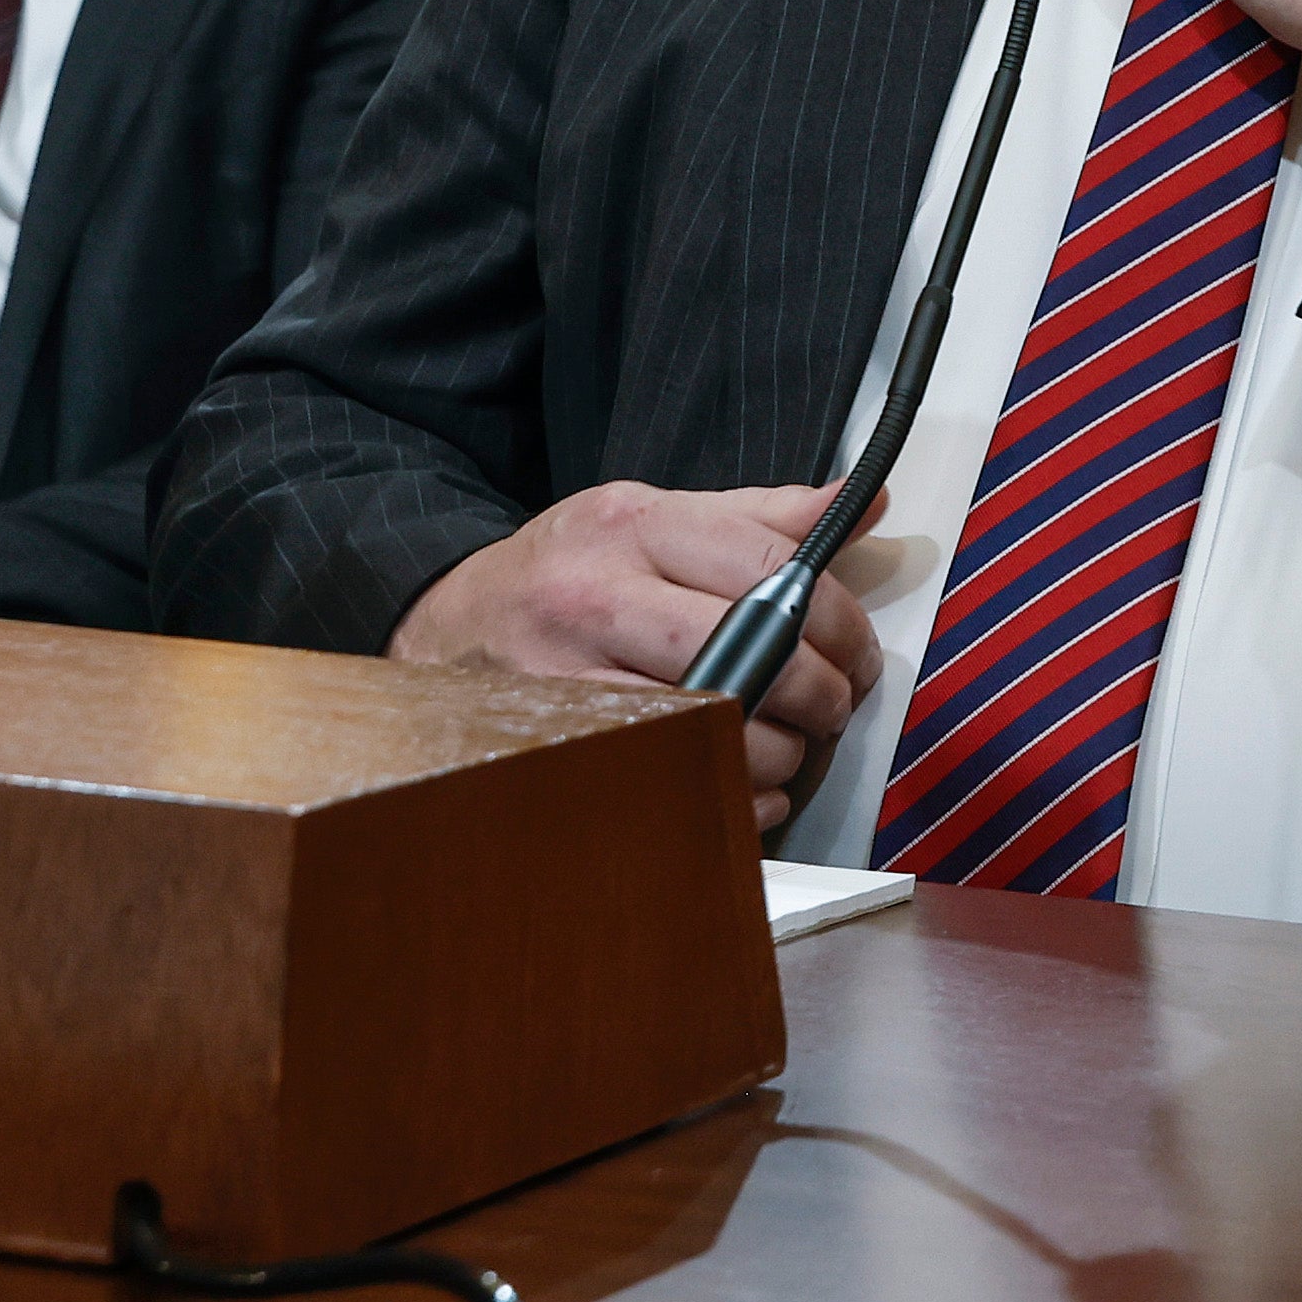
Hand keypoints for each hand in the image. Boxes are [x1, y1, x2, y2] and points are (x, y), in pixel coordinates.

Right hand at [393, 481, 881, 833]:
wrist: (445, 625)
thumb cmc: (561, 573)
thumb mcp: (648, 517)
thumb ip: (757, 516)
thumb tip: (857, 504)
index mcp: (630, 525)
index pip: (768, 567)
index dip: (837, 618)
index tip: (855, 651)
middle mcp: (594, 595)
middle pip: (752, 649)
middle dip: (819, 691)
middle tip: (833, 704)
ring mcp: (570, 676)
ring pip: (718, 727)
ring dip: (779, 752)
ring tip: (787, 745)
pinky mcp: (559, 745)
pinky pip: (675, 786)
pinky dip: (730, 797)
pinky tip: (740, 783)